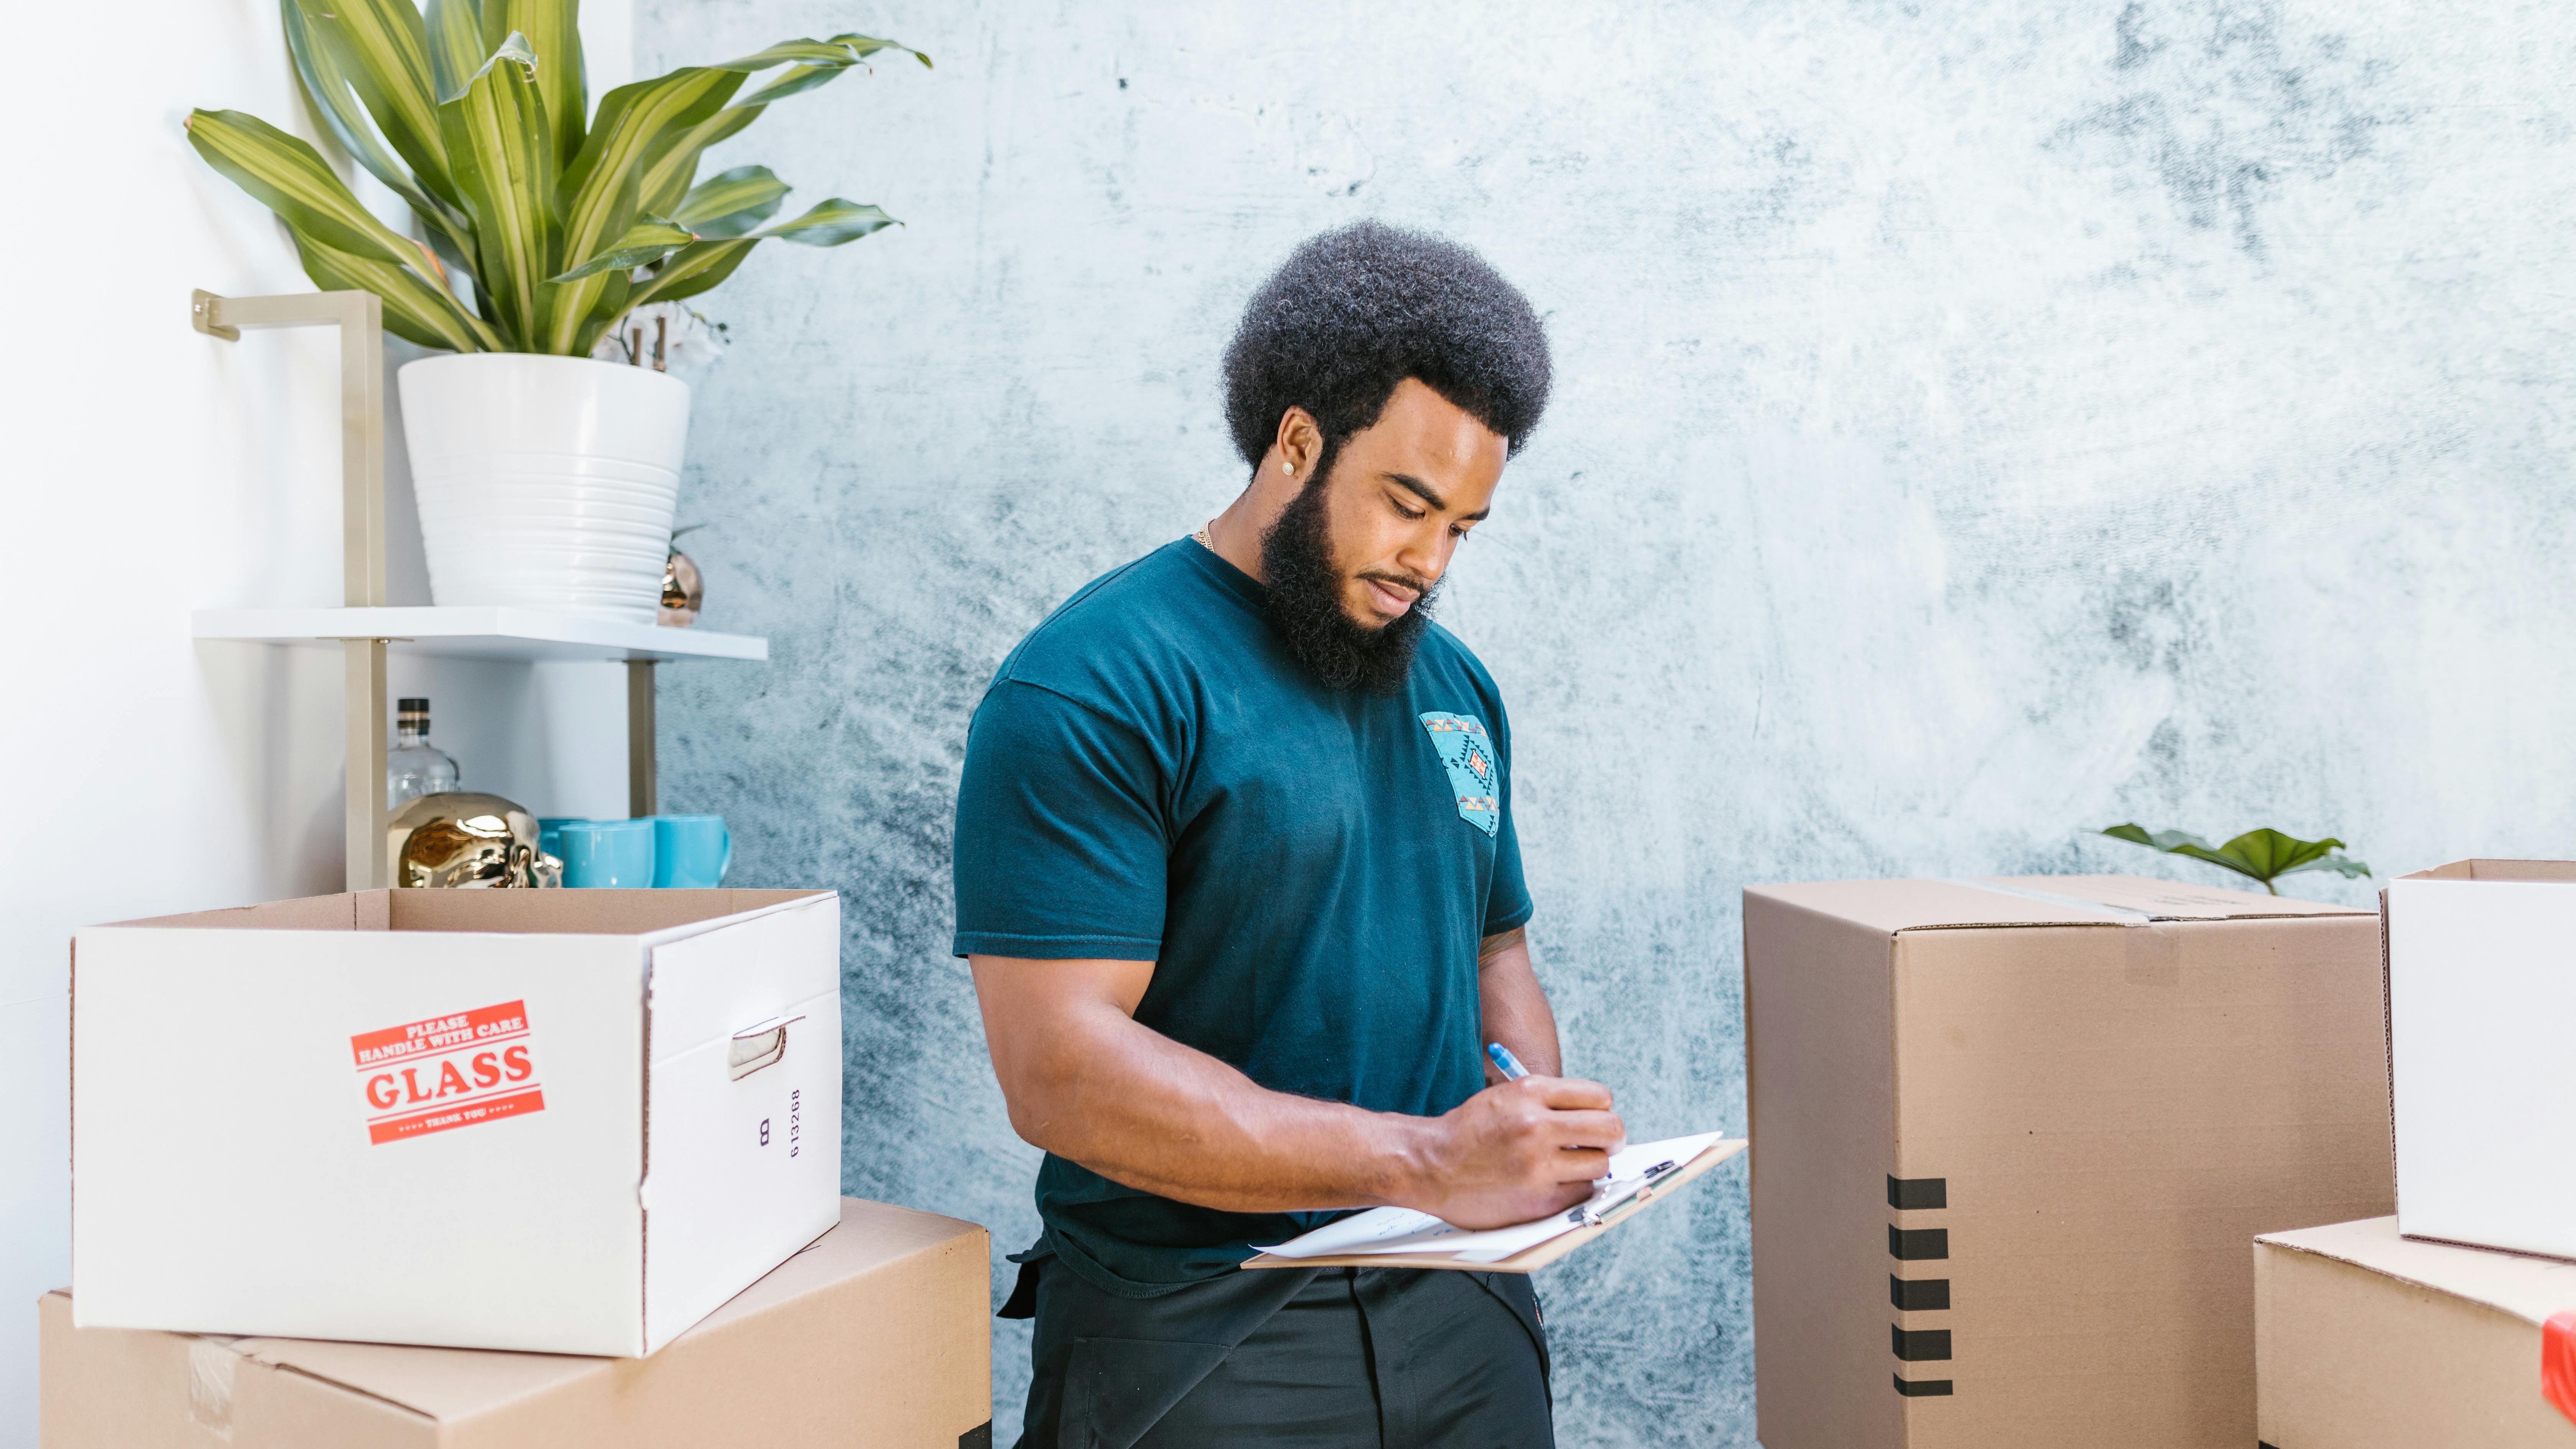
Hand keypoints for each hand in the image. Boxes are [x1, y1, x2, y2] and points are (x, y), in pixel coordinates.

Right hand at [1400, 1075, 1624, 1229]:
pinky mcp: (1538, 1200)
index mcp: (1530, 1092)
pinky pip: (1583, 1193)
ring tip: (1573, 1165)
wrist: (1429, 1164)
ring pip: (1601, 1164)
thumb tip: (1597, 1113)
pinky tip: (1557, 1183)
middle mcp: (1537, 1126)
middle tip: (1604, 1143)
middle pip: (1610, 1129)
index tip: (1596, 1118)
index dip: (1602, 1109)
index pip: (1599, 1096)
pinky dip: (1576, 1189)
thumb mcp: (1505, 1095)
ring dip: (1592, 1165)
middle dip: (1612, 1137)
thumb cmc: (1469, 1130)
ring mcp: (1538, 1166)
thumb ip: (1548, 1100)